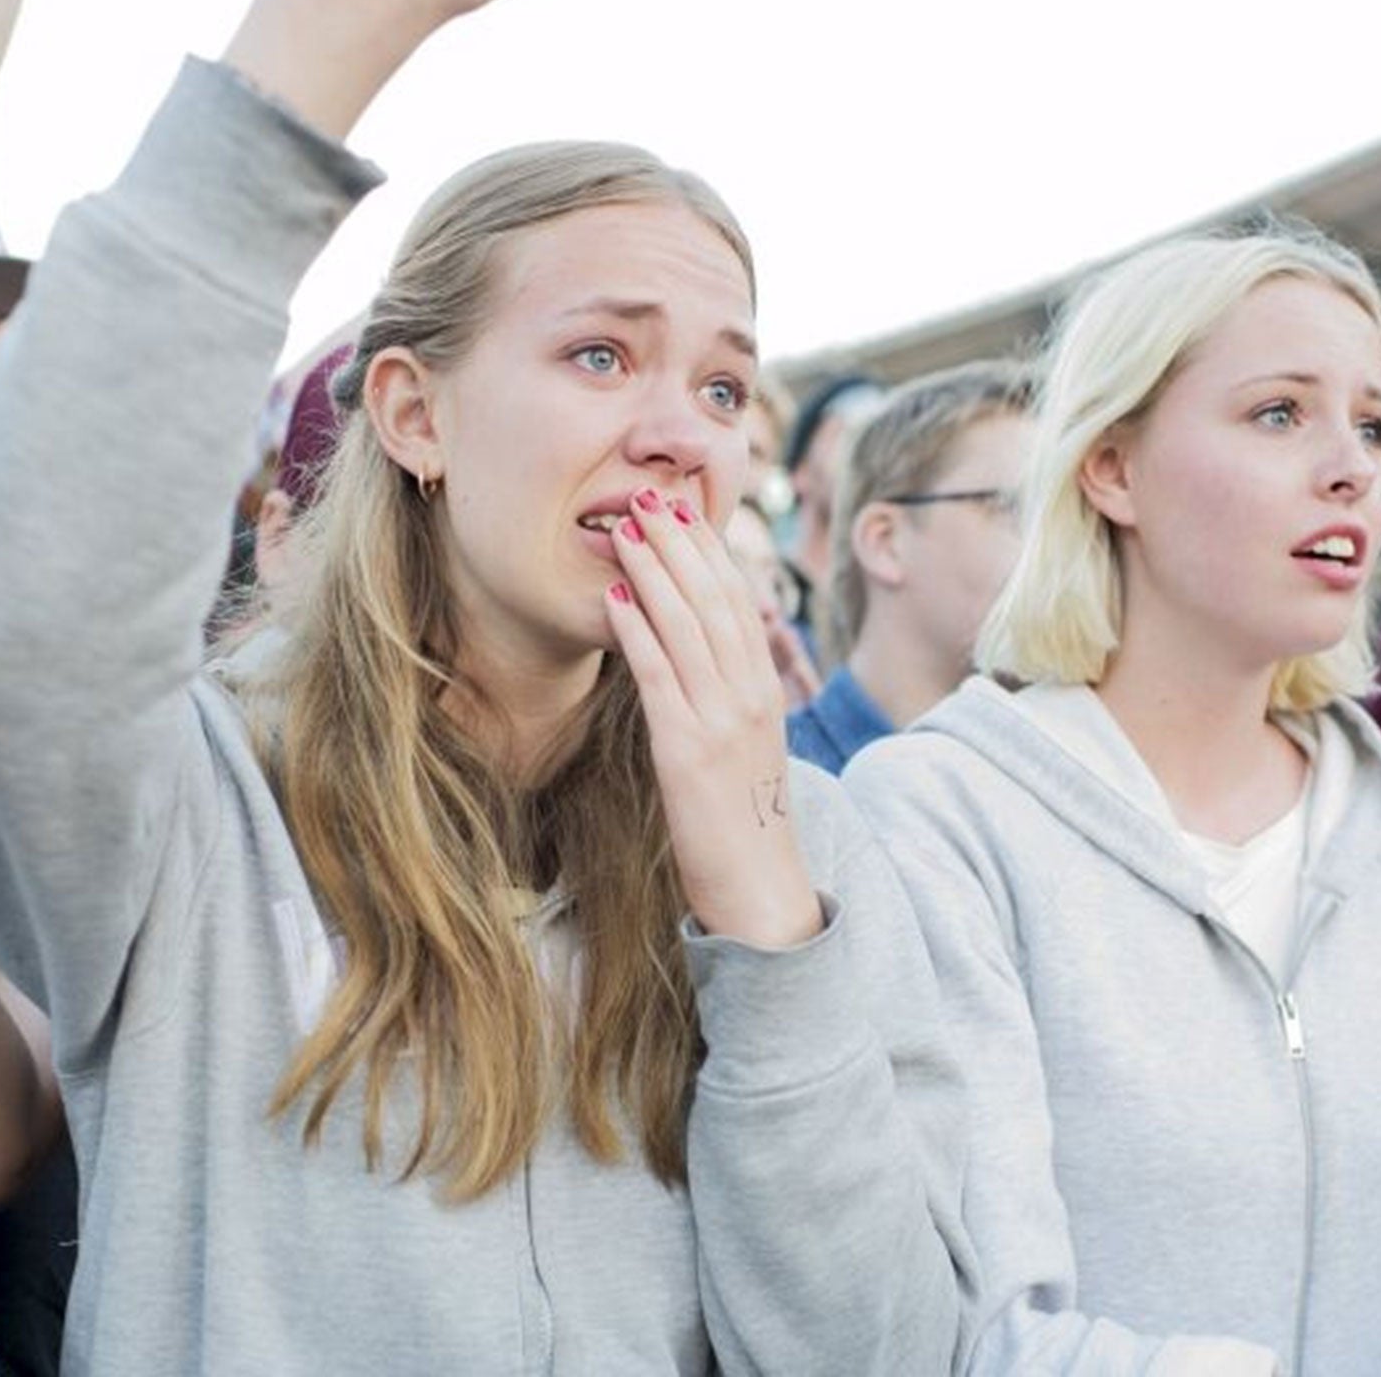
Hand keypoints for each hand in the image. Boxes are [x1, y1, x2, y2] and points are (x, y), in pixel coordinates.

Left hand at [606, 487, 823, 948]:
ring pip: (687, 625)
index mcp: (764, 687)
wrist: (758, 885)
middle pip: (713, 598)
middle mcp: (750, 693)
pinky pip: (660, 675)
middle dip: (678, 542)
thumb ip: (723, 691)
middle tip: (646, 494)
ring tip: (622, 527)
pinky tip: (616, 597)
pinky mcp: (688, 747)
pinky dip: (637, 630)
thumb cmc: (739, 817)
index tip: (681, 508)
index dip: (708, 549)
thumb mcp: (742, 740)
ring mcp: (722, 718)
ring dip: (653, 569)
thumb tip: (688, 645)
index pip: (737, 600)